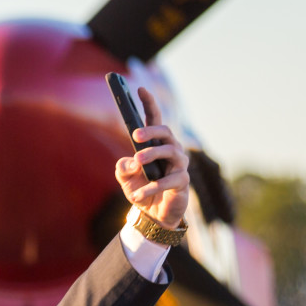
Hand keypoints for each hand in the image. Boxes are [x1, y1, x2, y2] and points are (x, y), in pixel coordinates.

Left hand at [114, 87, 189, 231]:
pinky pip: (169, 180)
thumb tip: (129, 161)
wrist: (152, 216)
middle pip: (166, 132)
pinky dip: (152, 187)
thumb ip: (122, 168)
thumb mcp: (125, 179)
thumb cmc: (141, 191)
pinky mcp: (182, 183)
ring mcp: (179, 166)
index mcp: (156, 146)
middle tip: (135, 136)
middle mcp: (171, 151)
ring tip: (138, 162)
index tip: (140, 89)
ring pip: (171, 152)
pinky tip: (138, 194)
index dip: (149, 104)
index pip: (154, 121)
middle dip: (152, 131)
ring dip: (153, 154)